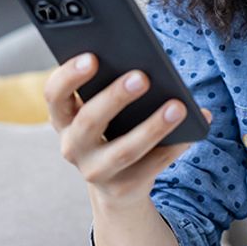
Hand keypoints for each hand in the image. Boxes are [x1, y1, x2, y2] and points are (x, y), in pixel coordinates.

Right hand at [44, 52, 212, 205]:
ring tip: (178, 106)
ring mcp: (95, 171)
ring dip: (153, 127)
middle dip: (115, 98)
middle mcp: (72, 146)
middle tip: (142, 77)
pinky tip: (191, 130)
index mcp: (64, 118)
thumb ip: (114, 86)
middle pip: (89, 122)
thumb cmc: (115, 127)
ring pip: (124, 150)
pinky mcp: (123, 188)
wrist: (118, 183)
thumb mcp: (106, 108)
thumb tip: (151, 66)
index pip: (55, 95)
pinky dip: (174, 146)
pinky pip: (152, 165)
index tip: (92, 57)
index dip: (69, 76)